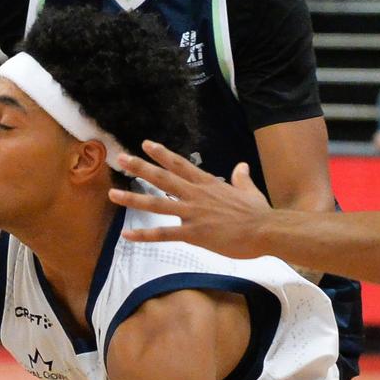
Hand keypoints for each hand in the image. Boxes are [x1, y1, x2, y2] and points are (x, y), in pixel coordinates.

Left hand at [109, 140, 273, 252]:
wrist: (266, 230)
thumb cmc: (259, 213)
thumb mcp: (249, 190)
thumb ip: (241, 178)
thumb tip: (241, 166)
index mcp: (208, 184)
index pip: (180, 165)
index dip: (162, 154)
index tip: (145, 144)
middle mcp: (196, 195)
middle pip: (163, 178)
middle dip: (140, 168)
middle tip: (120, 159)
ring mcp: (193, 213)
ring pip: (157, 204)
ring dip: (133, 198)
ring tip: (113, 194)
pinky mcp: (194, 234)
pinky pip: (164, 234)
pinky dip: (144, 235)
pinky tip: (128, 235)